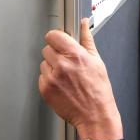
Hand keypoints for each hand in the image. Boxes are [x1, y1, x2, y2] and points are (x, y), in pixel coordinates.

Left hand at [39, 18, 122, 139]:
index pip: (53, 35)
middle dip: (56, 53)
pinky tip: (62, 85)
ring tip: (66, 76)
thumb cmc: (98, 91)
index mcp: (75, 55)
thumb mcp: (97, 61)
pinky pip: (41, 77)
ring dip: (52, 67)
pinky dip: (49, 80)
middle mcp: (62, 65)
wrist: (95, 115)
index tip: (60, 41)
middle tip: (67, 63)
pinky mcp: (45, 90)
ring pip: (43, 63)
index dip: (57, 38)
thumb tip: (84, 24)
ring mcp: (51, 78)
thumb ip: (87, 40)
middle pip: (47, 49)